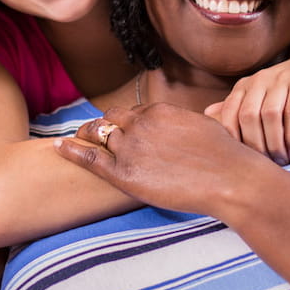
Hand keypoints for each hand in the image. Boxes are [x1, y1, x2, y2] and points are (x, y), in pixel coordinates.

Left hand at [54, 102, 273, 217]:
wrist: (230, 178)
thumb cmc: (226, 158)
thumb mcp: (203, 127)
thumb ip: (184, 124)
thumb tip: (186, 128)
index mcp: (158, 111)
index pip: (132, 112)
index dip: (125, 122)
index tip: (119, 128)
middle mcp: (140, 124)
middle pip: (109, 120)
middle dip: (101, 126)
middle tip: (90, 131)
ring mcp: (130, 147)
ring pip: (98, 136)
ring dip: (87, 136)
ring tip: (74, 139)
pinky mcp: (124, 172)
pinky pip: (89, 157)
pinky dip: (71, 150)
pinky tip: (58, 147)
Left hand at [204, 48, 289, 164]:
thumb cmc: (287, 87)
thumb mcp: (260, 93)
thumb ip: (237, 105)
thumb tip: (206, 113)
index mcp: (245, 85)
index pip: (229, 114)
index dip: (234, 138)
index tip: (243, 159)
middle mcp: (260, 80)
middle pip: (248, 116)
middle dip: (256, 144)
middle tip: (266, 163)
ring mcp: (281, 79)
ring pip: (270, 115)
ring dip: (275, 142)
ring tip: (283, 160)